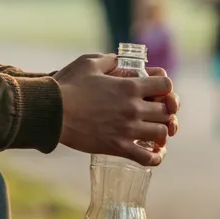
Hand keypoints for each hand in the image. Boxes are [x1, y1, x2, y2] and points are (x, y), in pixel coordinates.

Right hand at [54, 53, 178, 165]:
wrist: (52, 111)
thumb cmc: (68, 85)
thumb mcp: (88, 63)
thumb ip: (108, 60)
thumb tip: (117, 60)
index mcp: (130, 86)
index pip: (166, 85)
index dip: (165, 87)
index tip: (156, 90)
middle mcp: (134, 108)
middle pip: (167, 111)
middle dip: (164, 110)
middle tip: (154, 112)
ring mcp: (128, 129)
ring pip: (162, 133)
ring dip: (160, 132)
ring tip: (151, 131)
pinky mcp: (118, 147)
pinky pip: (148, 158)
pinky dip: (155, 156)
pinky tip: (152, 152)